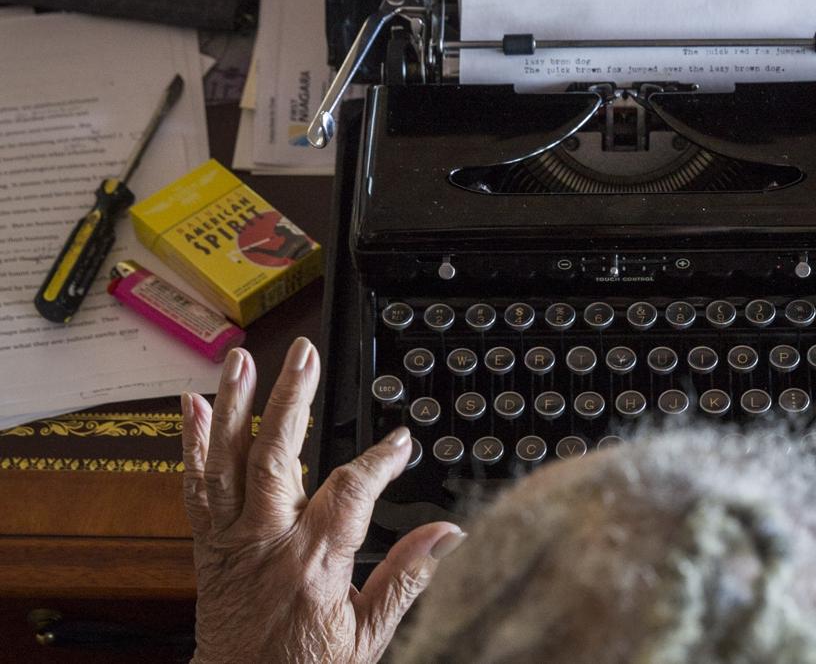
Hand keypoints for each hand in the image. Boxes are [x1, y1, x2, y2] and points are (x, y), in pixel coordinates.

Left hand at [180, 337, 465, 662]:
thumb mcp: (370, 634)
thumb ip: (408, 577)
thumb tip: (449, 535)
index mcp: (313, 565)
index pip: (350, 492)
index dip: (379, 460)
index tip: (400, 441)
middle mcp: (266, 544)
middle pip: (276, 458)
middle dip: (291, 400)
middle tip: (303, 356)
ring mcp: (232, 542)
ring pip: (227, 464)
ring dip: (234, 407)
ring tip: (242, 360)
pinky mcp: (209, 547)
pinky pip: (195, 489)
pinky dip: (192, 446)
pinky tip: (194, 406)